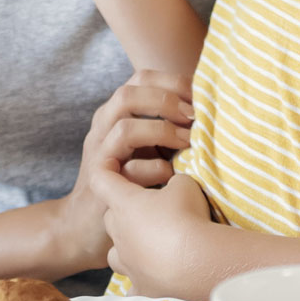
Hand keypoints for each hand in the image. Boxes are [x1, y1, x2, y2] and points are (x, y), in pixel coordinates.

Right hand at [56, 71, 194, 269]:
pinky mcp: (101, 182)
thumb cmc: (130, 181)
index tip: (200, 95)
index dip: (173, 81)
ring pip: (125, 128)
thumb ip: (169, 124)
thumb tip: (212, 108)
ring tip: (189, 143)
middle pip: (129, 94)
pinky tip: (174, 176)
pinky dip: (158, 170)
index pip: (142, 77)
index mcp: (117, 111)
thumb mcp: (149, 145)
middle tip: (195, 116)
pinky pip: (130, 169)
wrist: (87, 223)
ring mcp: (99, 153)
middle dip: (167, 101)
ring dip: (163, 132)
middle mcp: (104, 126)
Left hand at [92, 160, 212, 297]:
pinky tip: (153, 274)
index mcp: (124, 203)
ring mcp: (127, 261)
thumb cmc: (187, 216)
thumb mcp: (184, 184)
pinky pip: (132, 282)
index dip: (105, 171)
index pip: (101, 180)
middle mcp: (119, 232)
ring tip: (148, 242)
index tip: (114, 167)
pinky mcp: (141, 286)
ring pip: (115, 251)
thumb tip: (174, 187)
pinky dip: (140, 276)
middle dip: (125, 210)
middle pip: (111, 216)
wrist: (198, 261)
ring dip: (127, 244)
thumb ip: (173, 181)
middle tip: (150, 207)